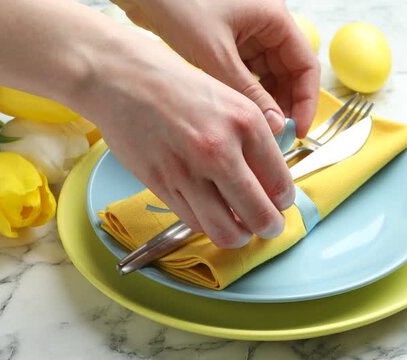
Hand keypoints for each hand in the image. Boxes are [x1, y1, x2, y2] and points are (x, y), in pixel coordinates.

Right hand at [66, 33, 294, 247]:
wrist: (122, 78)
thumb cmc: (176, 85)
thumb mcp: (229, 99)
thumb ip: (253, 139)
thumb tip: (271, 178)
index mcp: (245, 122)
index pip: (280, 182)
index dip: (284, 201)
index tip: (281, 203)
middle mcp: (220, 150)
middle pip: (259, 215)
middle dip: (269, 228)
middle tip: (269, 227)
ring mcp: (189, 171)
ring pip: (226, 231)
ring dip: (239, 237)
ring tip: (240, 229)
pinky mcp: (162, 185)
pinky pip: (195, 222)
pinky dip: (208, 226)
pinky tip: (211, 215)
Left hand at [114, 0, 319, 137]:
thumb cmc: (178, 5)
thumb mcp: (215, 54)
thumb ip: (247, 91)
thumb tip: (273, 125)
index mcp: (274, 19)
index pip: (306, 66)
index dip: (306, 101)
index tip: (297, 131)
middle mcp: (265, 25)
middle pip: (288, 73)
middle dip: (284, 105)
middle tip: (274, 137)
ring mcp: (246, 34)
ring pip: (267, 76)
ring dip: (264, 102)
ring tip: (255, 131)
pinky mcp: (226, 43)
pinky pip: (246, 73)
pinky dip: (245, 93)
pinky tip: (237, 114)